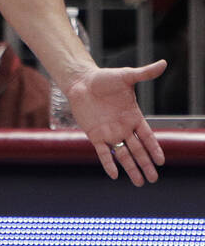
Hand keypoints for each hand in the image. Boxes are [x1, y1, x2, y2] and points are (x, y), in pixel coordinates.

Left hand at [65, 61, 166, 184]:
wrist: (82, 81)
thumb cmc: (104, 78)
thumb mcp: (126, 76)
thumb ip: (144, 73)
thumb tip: (164, 63)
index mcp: (133, 116)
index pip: (147, 136)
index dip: (154, 148)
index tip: (162, 161)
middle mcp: (123, 128)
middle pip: (137, 150)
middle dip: (146, 164)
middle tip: (154, 179)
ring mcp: (109, 133)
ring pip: (123, 155)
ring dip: (131, 168)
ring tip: (140, 183)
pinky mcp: (95, 135)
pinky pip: (103, 152)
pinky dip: (109, 163)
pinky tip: (115, 175)